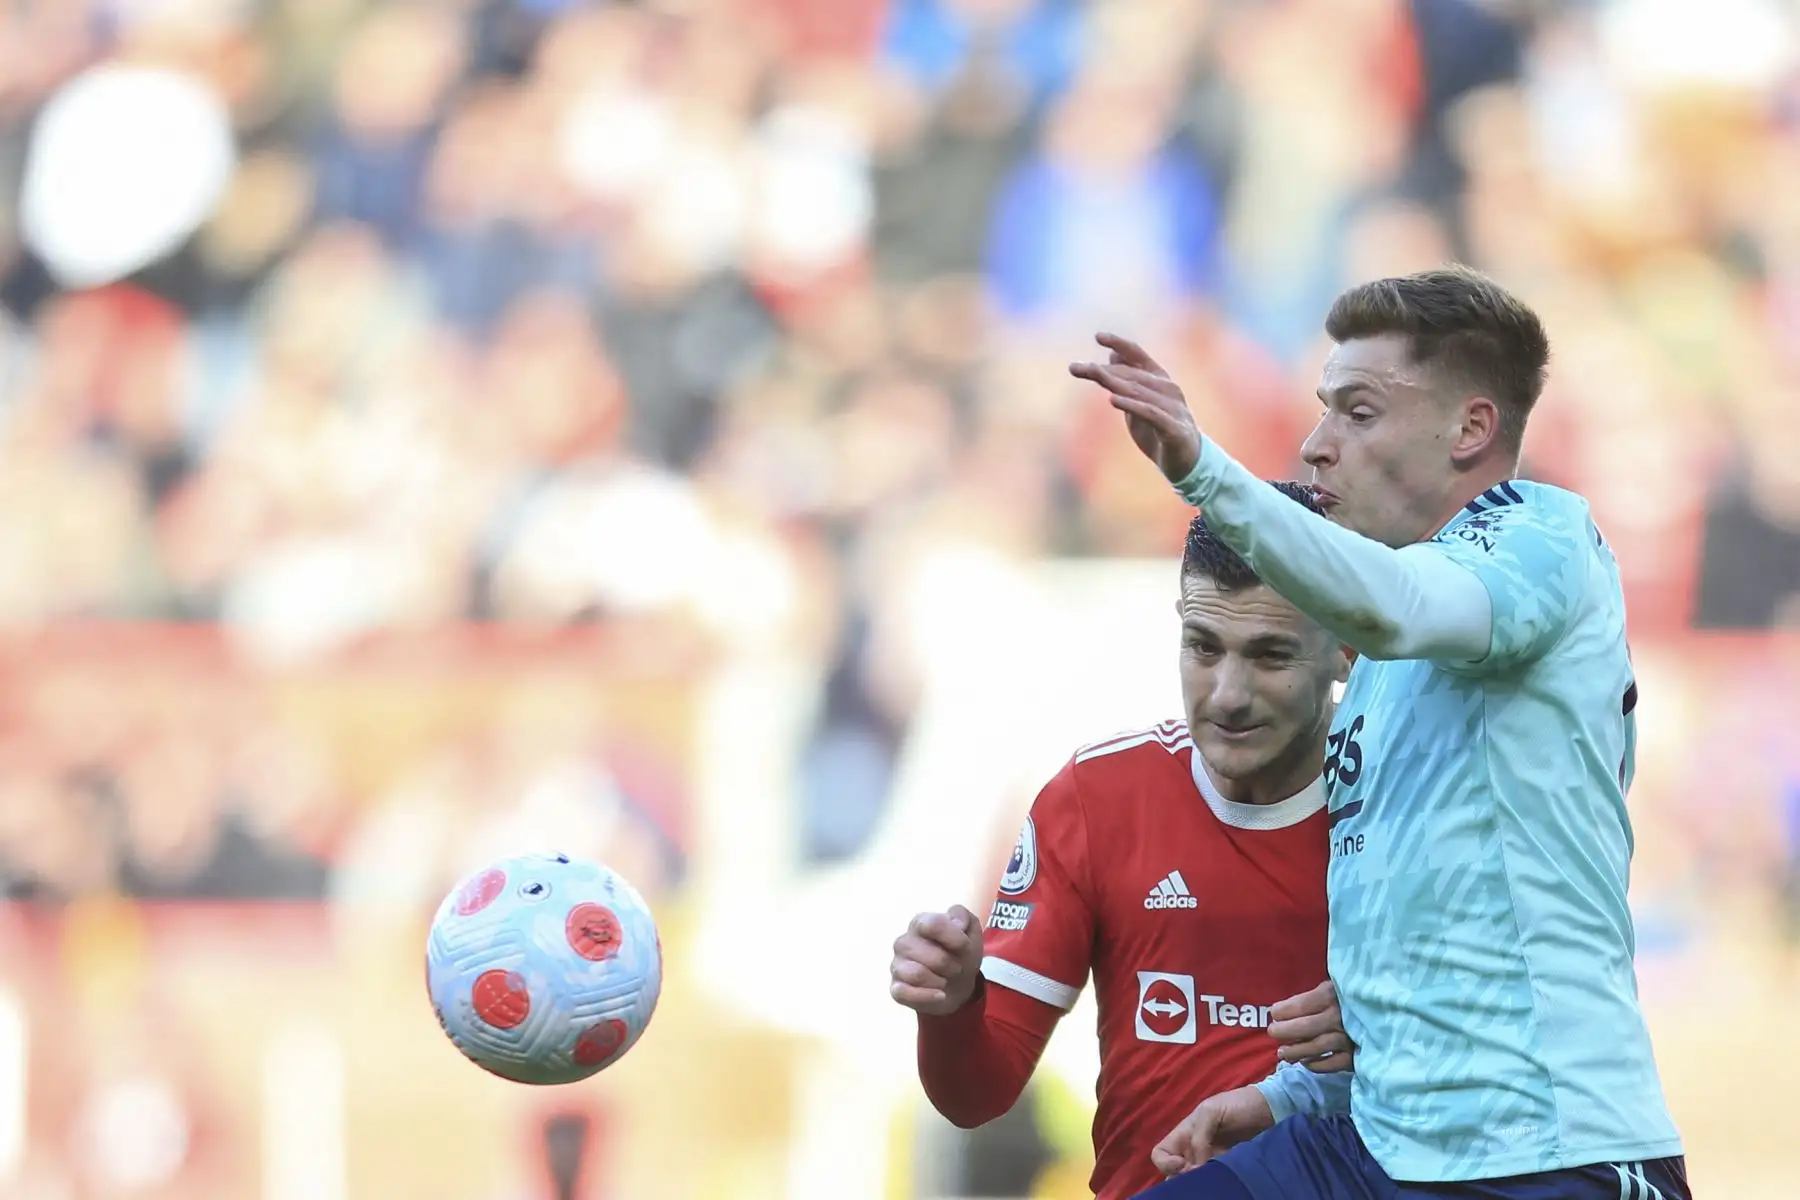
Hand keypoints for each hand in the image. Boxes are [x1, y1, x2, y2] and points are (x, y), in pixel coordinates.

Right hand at [889, 905, 983, 1016]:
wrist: (958, 984)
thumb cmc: (959, 953)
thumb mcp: (970, 930)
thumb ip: (963, 916)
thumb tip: (956, 923)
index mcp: (919, 923)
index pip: (932, 924)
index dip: (953, 937)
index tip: (965, 946)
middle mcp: (903, 943)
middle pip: (930, 954)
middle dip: (950, 964)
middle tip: (956, 967)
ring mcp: (897, 966)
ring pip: (917, 974)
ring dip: (940, 980)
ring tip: (946, 980)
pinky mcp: (896, 988)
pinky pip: (906, 993)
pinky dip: (928, 996)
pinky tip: (940, 995)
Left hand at [1068, 333, 1201, 483]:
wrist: (1186, 461)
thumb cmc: (1159, 429)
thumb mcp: (1138, 402)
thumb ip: (1126, 379)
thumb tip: (1111, 354)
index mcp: (1159, 379)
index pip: (1138, 355)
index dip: (1119, 343)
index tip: (1098, 336)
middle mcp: (1167, 388)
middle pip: (1131, 374)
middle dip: (1102, 370)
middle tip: (1075, 368)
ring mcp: (1173, 408)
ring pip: (1139, 392)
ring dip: (1114, 383)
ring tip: (1093, 375)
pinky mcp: (1174, 429)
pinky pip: (1151, 414)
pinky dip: (1132, 406)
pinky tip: (1113, 400)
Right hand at [1150, 1085, 1273, 1176]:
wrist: (1269, 1110)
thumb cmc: (1238, 1104)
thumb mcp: (1212, 1112)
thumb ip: (1199, 1137)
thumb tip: (1195, 1167)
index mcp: (1184, 1134)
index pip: (1160, 1154)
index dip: (1165, 1163)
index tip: (1183, 1165)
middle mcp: (1194, 1152)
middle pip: (1175, 1174)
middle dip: (1183, 1179)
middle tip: (1202, 1176)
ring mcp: (1211, 1162)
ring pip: (1195, 1181)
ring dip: (1201, 1183)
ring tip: (1215, 1180)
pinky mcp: (1228, 1171)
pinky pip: (1216, 1182)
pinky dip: (1218, 1185)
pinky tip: (1227, 1181)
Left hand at [1269, 979, 1354, 1072]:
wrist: (1381, 1011)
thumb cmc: (1347, 999)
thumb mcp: (1330, 988)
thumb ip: (1309, 999)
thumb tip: (1280, 1012)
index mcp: (1331, 996)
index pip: (1300, 1005)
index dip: (1283, 1011)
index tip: (1274, 1014)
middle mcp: (1340, 1017)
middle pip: (1306, 1028)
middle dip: (1284, 1032)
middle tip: (1273, 1033)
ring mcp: (1349, 1037)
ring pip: (1317, 1047)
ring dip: (1296, 1051)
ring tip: (1283, 1053)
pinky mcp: (1356, 1055)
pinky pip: (1333, 1064)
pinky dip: (1316, 1064)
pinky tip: (1305, 1062)